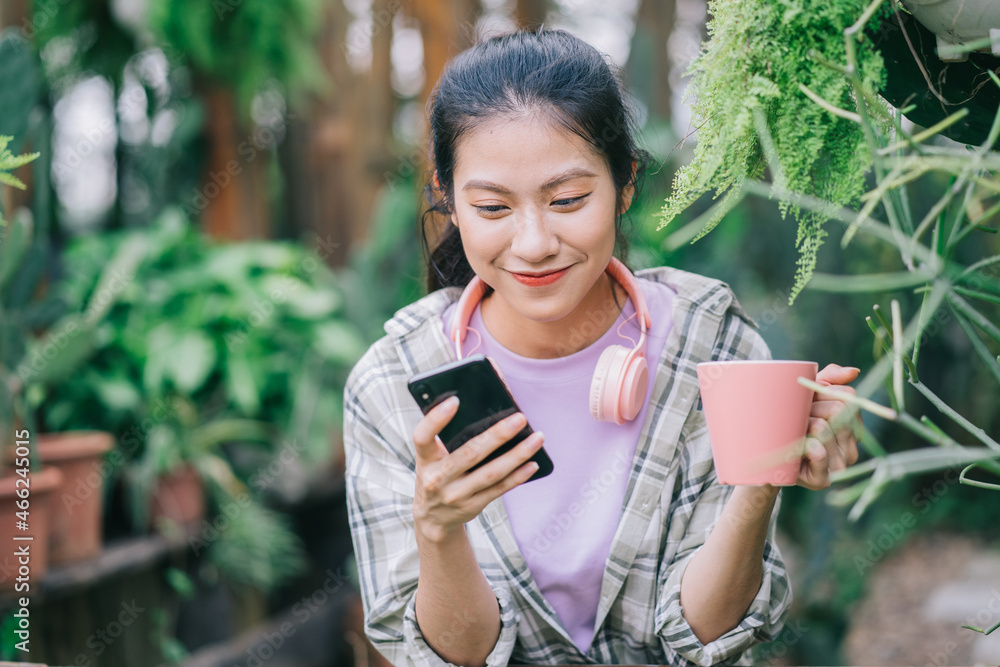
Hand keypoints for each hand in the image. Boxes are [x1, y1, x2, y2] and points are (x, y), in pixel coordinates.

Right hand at [411, 397, 544, 541]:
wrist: (432, 519)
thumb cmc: (436, 476)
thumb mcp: (430, 459)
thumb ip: (446, 438)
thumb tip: (483, 409)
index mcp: (425, 459)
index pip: (423, 436)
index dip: (436, 419)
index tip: (454, 400)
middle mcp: (437, 478)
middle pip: (469, 454)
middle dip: (498, 435)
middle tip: (519, 418)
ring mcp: (456, 495)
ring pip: (491, 473)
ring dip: (517, 454)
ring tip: (537, 438)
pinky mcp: (473, 505)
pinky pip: (500, 488)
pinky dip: (518, 476)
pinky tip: (533, 463)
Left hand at [797, 363, 863, 489]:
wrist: (762, 455)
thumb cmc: (787, 421)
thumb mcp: (806, 396)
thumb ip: (830, 379)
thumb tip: (854, 371)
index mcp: (852, 427)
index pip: (847, 396)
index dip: (821, 392)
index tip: (806, 401)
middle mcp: (851, 448)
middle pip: (837, 409)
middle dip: (810, 408)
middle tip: (795, 419)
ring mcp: (840, 465)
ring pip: (825, 428)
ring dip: (802, 424)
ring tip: (791, 432)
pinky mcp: (822, 480)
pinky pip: (820, 453)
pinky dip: (808, 446)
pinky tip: (800, 445)